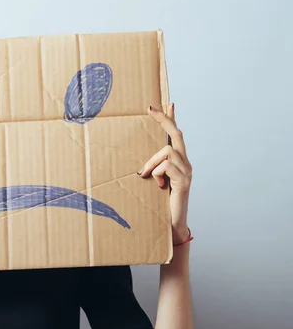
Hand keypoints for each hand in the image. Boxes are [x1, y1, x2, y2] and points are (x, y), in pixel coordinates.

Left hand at [138, 103, 192, 244]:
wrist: (173, 223)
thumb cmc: (162, 203)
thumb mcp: (155, 182)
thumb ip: (153, 170)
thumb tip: (142, 166)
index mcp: (179, 162)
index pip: (176, 135)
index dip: (172, 119)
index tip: (167, 104)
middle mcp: (186, 163)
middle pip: (176, 135)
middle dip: (164, 120)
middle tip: (150, 109)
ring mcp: (187, 171)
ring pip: (167, 152)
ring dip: (152, 163)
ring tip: (147, 176)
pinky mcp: (183, 180)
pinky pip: (166, 166)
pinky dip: (157, 174)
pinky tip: (158, 186)